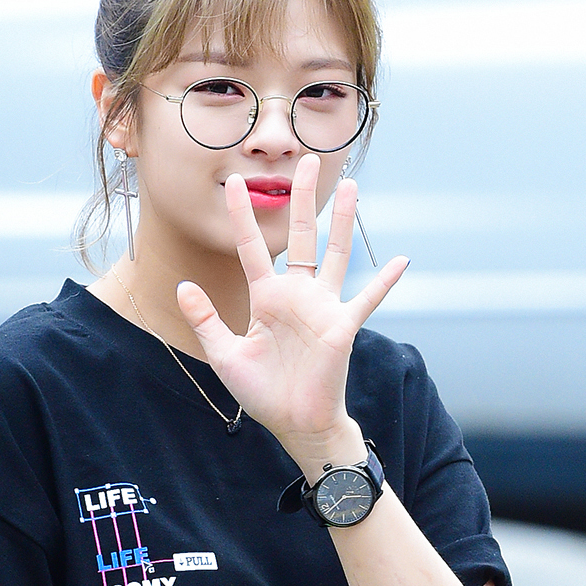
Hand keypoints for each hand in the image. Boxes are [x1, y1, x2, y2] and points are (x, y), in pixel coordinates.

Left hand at [175, 153, 408, 469]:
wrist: (296, 424)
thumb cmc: (263, 392)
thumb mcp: (226, 354)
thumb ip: (206, 319)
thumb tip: (183, 284)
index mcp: (266, 298)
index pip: (252, 247)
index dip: (242, 215)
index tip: (232, 182)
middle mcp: (297, 294)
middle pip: (301, 236)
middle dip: (302, 199)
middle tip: (306, 160)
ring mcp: (322, 308)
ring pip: (334, 254)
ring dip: (343, 222)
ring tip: (349, 185)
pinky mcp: (343, 327)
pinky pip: (367, 299)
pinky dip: (384, 281)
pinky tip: (402, 259)